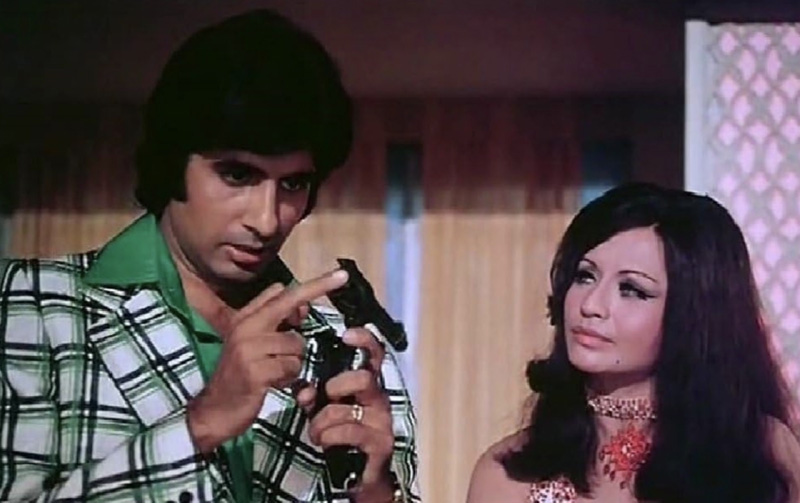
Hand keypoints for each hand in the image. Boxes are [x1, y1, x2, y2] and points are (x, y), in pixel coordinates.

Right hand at [187, 268, 348, 453]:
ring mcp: (248, 349)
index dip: (312, 284)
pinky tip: (275, 384)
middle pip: (288, 304)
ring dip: (294, 362)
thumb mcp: (249, 343)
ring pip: (296, 344)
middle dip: (316, 290)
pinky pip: (291, 367)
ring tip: (278, 372)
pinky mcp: (255, 372)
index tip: (340, 274)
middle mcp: (245, 328)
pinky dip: (289, 378)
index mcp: (244, 319)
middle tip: (341, 277)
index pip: (281, 293)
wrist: (215, 411)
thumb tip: (292, 296)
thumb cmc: (238, 376)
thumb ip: (270, 319)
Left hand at [298, 328, 395, 495]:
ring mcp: (382, 420)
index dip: (365, 340)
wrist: (360, 473)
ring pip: (346, 409)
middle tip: (325, 398)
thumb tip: (304, 391)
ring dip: (321, 422)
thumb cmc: (344, 434)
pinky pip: (348, 432)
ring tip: (316, 432)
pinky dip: (328, 436)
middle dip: (336, 386)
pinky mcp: (380, 443)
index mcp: (368, 384)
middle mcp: (380, 398)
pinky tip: (325, 443)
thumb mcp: (324, 410)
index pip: (374, 354)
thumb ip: (314, 395)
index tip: (347, 335)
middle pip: (364, 377)